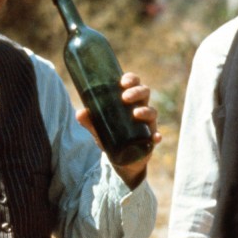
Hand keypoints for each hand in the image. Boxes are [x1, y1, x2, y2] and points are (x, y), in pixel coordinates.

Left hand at [75, 72, 160, 186]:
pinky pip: (156, 136)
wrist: (121, 159)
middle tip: (125, 97)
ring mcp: (148, 123)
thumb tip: (80, 113)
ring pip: (152, 112)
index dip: (131, 79)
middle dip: (137, 92)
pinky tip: (154, 137)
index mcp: (129, 100)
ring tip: (136, 113)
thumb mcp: (99, 128)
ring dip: (146, 111)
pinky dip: (157, 136)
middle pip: (145, 93)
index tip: (123, 82)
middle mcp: (141, 108)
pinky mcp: (151, 139)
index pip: (133, 83)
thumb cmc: (111, 135)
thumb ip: (89, 121)